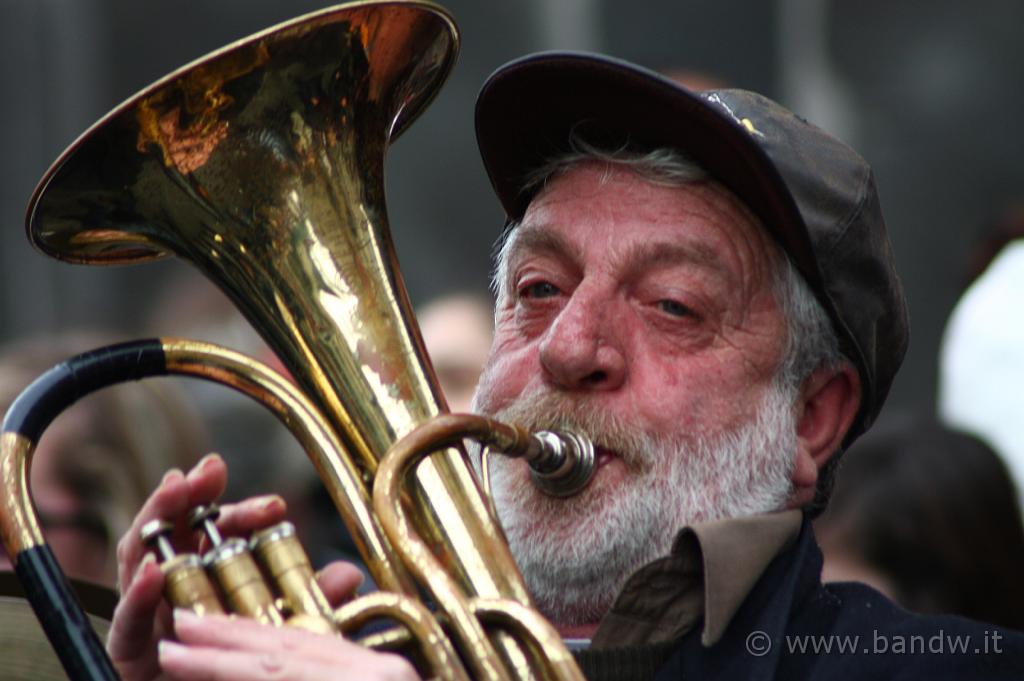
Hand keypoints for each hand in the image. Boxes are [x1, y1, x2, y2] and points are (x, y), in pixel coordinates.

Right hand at [107, 453, 363, 679]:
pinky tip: (151, 570)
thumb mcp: (286, 632)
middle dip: (190, 494)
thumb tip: (348, 573)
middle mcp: (176, 590)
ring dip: (154, 518)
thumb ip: (311, 605)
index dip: (246, 515)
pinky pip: (127, 620)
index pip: (224, 536)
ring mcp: (149, 616)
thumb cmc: (242, 669)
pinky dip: (138, 594)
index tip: (276, 506)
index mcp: (211, 578)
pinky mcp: (129, 651)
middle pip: (177, 532)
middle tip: (210, 468)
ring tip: (174, 488)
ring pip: (139, 559)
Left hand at [159, 610, 417, 680]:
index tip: (208, 625)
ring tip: (176, 656)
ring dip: (224, 664)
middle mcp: (378, 675)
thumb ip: (337, 676)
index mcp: (381, 672)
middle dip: (226, 642)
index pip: (306, 643)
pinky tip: (210, 680)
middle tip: (178, 631)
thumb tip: (280, 669)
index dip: (251, 631)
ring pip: (284, 672)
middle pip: (288, 652)